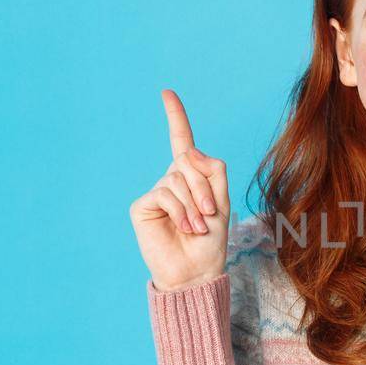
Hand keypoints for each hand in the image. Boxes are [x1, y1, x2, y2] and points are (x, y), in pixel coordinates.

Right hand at [129, 89, 230, 290]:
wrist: (195, 272)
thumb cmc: (210, 242)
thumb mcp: (222, 202)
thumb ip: (212, 171)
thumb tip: (187, 150)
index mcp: (192, 177)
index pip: (182, 142)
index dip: (176, 117)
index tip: (166, 92)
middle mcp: (172, 180)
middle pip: (189, 161)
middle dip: (204, 187)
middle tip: (208, 214)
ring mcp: (156, 192)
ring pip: (178, 177)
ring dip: (194, 204)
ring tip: (197, 226)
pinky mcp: (143, 205)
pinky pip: (165, 192)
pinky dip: (180, 210)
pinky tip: (184, 227)